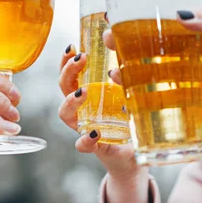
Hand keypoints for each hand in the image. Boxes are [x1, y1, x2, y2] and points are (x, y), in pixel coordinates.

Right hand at [58, 44, 149, 202]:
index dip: (66, 61)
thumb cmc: (132, 121)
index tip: (72, 47)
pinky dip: (86, 140)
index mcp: (88, 97)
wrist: (138, 156)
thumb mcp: (132, 95)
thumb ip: (126, 79)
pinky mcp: (98, 147)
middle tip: (81, 58)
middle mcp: (82, 111)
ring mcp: (86, 129)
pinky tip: (94, 133)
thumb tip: (117, 68)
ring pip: (65, 115)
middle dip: (67, 72)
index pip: (70, 75)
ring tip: (83, 92)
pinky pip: (84, 145)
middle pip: (63, 88)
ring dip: (70, 101)